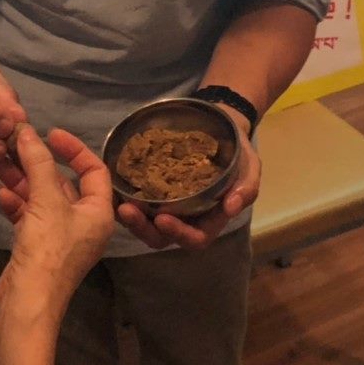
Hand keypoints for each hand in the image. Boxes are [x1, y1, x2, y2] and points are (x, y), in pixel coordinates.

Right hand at [0, 126, 114, 316]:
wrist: (27, 302)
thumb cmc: (48, 250)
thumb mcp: (46, 201)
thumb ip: (38, 164)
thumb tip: (27, 131)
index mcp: (99, 212)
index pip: (94, 170)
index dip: (74, 148)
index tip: (50, 133)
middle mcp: (84, 223)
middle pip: (63, 183)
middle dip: (38, 163)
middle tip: (14, 145)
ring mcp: (60, 236)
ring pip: (42, 198)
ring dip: (22, 179)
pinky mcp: (39, 247)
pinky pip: (29, 216)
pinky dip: (16, 203)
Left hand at [115, 115, 260, 250]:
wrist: (220, 125)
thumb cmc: (236, 151)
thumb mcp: (250, 166)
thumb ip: (245, 187)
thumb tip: (232, 207)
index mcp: (209, 220)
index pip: (194, 238)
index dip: (178, 233)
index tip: (163, 218)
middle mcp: (185, 218)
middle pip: (162, 237)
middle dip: (143, 228)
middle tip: (127, 210)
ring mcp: (167, 204)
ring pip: (145, 222)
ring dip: (130, 216)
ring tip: (116, 200)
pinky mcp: (153, 188)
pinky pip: (137, 199)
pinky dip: (124, 197)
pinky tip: (113, 186)